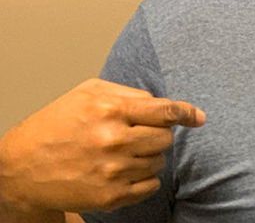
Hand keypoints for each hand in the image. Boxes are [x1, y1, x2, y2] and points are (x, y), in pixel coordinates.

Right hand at [0, 78, 204, 215]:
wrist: (20, 168)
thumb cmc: (56, 124)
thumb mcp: (88, 93)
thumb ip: (130, 94)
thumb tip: (166, 105)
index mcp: (110, 110)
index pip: (165, 111)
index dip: (186, 113)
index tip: (198, 118)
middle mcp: (113, 140)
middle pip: (165, 138)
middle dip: (156, 135)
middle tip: (135, 135)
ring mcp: (113, 171)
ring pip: (159, 162)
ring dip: (148, 156)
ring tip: (120, 153)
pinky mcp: (110, 196)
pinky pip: (150, 185)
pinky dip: (143, 178)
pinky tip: (122, 171)